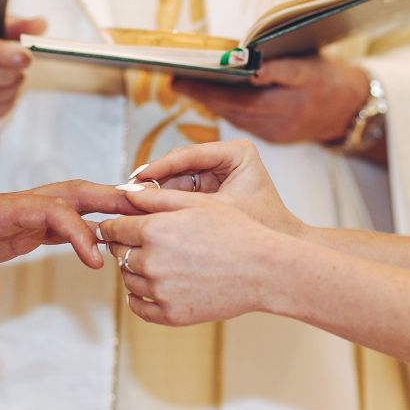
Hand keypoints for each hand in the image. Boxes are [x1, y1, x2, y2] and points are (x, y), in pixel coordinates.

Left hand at [0, 181, 140, 298]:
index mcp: (2, 208)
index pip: (53, 210)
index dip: (78, 231)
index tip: (95, 259)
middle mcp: (19, 205)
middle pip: (72, 192)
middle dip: (108, 198)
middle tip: (145, 208)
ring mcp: (24, 214)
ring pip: (73, 202)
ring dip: (105, 207)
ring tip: (140, 217)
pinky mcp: (25, 227)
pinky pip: (65, 221)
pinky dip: (90, 225)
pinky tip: (111, 236)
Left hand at [99, 192, 283, 325]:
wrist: (264, 271)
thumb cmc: (236, 232)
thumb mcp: (198, 204)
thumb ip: (156, 197)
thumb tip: (125, 194)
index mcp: (155, 230)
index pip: (114, 229)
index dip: (114, 226)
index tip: (117, 228)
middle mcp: (152, 261)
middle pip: (119, 253)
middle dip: (125, 246)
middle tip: (139, 243)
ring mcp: (161, 291)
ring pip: (128, 280)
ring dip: (134, 271)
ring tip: (155, 263)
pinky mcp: (171, 314)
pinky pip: (139, 307)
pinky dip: (139, 298)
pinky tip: (151, 288)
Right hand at [131, 139, 303, 236]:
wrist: (282, 257)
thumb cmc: (259, 232)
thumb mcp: (213, 214)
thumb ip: (174, 202)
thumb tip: (133, 193)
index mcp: (237, 152)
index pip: (189, 155)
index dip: (159, 168)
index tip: (136, 179)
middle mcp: (226, 158)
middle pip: (180, 166)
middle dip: (154, 182)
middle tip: (127, 195)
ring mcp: (218, 173)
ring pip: (177, 180)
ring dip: (156, 195)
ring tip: (132, 207)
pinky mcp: (212, 190)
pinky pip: (182, 193)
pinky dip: (166, 206)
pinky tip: (147, 216)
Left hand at [172, 55, 368, 144]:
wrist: (353, 111)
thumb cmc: (331, 81)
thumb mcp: (309, 66)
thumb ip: (278, 67)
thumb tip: (248, 65)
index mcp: (282, 106)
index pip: (233, 99)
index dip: (204, 89)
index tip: (179, 77)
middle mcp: (274, 124)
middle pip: (227, 110)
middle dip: (201, 95)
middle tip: (176, 80)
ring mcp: (273, 133)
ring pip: (233, 117)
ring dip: (211, 102)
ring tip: (189, 85)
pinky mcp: (273, 137)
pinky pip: (244, 122)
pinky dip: (228, 108)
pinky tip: (216, 96)